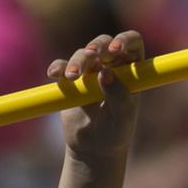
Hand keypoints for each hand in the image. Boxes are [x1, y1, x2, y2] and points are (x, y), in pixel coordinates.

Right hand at [51, 32, 142, 169]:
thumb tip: (107, 73)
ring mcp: (90, 71)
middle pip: (104, 43)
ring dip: (77, 61)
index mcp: (132, 68)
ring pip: (82, 54)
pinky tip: (54, 74)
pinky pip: (62, 67)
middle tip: (92, 54)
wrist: (94, 147)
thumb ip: (118, 95)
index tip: (115, 49)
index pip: (132, 42)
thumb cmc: (116, 130)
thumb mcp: (123, 116)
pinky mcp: (70, 80)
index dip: (125, 39)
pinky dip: (58, 67)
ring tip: (72, 77)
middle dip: (97, 45)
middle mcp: (112, 65)